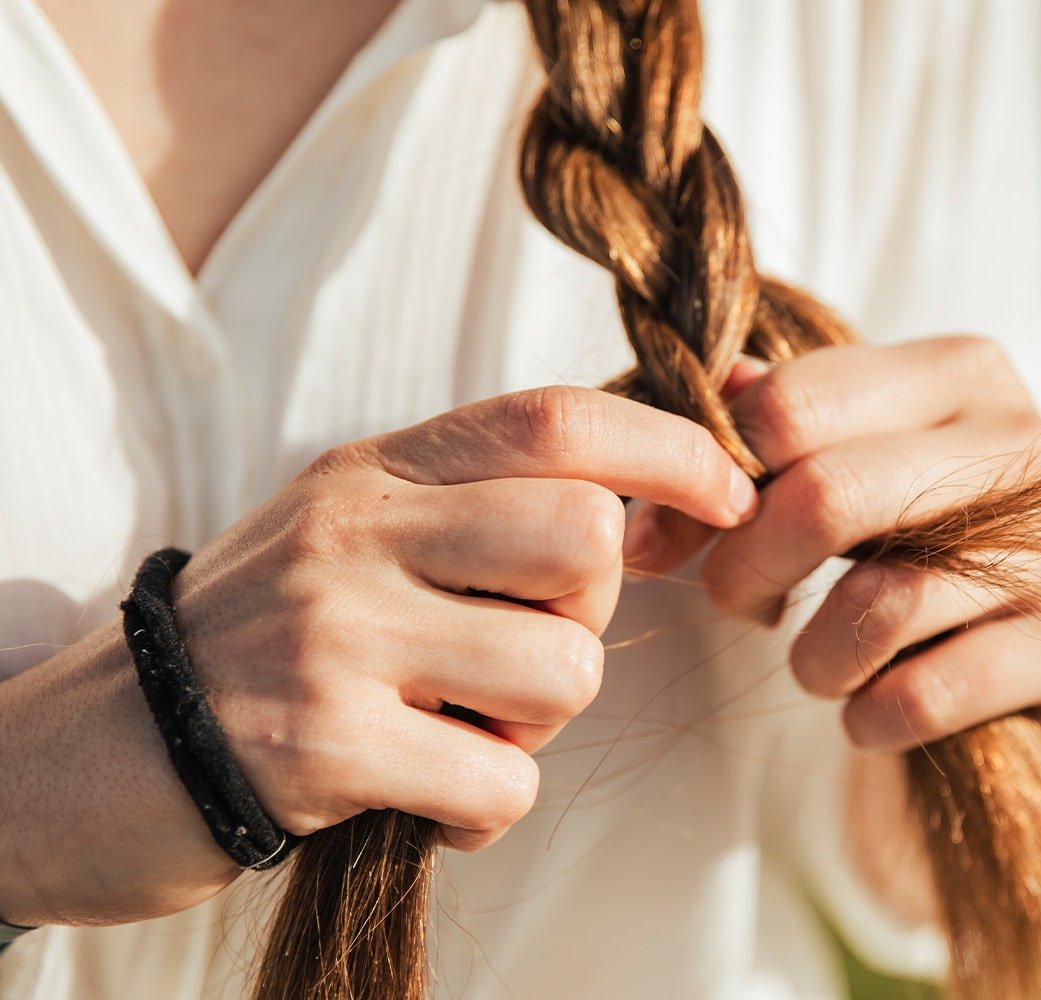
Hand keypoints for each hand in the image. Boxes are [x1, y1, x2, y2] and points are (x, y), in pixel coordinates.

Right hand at [0, 387, 755, 926]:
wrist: (96, 751)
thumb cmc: (260, 639)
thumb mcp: (354, 534)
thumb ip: (475, 508)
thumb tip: (641, 507)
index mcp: (374, 471)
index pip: (555, 421)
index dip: (668, 449)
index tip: (728, 494)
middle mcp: (356, 533)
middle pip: (581, 537)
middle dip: (588, 608)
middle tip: (521, 644)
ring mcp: (338, 635)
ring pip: (561, 669)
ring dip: (535, 721)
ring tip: (456, 724)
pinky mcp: (326, 747)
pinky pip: (504, 780)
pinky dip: (488, 803)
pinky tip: (428, 793)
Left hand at [625, 337, 1040, 833]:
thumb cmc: (930, 543)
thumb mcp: (852, 470)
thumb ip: (769, 437)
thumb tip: (686, 430)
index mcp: (953, 374)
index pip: (790, 404)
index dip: (707, 480)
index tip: (676, 536)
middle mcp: (1019, 441)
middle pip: (826, 496)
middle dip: (746, 569)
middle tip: (739, 602)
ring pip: (878, 605)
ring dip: (813, 658)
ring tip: (815, 664)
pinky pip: (925, 694)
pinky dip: (870, 716)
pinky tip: (870, 710)